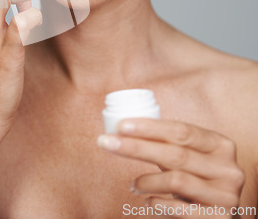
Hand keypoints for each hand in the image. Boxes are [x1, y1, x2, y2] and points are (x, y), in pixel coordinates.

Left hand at [97, 118, 244, 216]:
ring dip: (146, 180)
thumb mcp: (193, 158)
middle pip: (175, 154)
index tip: (121, 125)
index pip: (181, 130)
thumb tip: (126, 127)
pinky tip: (147, 202)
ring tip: (132, 184)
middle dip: (136, 147)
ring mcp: (226, 196)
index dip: (150, 127)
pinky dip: (157, 204)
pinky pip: (179, 210)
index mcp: (221, 144)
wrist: (223, 216)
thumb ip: (171, 144)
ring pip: (176, 180)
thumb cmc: (200, 180)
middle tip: (106, 142)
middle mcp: (228, 168)